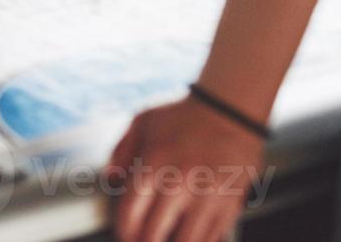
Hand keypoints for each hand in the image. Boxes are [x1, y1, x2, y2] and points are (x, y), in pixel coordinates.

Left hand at [107, 96, 266, 241]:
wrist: (230, 110)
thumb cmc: (182, 117)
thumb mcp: (142, 122)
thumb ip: (120, 151)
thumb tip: (110, 180)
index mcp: (153, 166)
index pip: (130, 216)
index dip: (124, 234)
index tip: (125, 237)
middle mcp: (179, 185)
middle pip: (153, 236)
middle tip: (143, 241)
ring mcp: (206, 198)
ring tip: (166, 240)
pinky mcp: (229, 206)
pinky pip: (210, 238)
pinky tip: (188, 236)